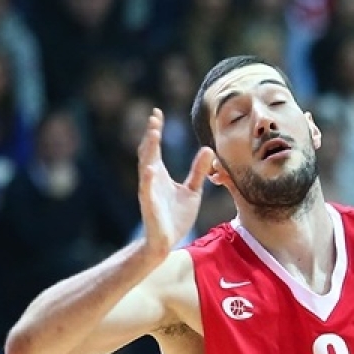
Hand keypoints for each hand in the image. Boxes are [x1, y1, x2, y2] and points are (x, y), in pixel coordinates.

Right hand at [138, 108, 212, 256]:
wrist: (167, 242)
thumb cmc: (176, 217)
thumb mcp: (192, 191)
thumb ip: (198, 171)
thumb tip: (208, 149)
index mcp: (159, 174)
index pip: (154, 147)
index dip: (155, 130)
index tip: (157, 112)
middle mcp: (151, 179)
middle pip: (148, 152)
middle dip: (150, 134)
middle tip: (154, 117)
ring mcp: (149, 192)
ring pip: (146, 167)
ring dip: (149, 150)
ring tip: (153, 134)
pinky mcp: (150, 206)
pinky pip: (147, 191)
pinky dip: (148, 180)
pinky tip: (151, 168)